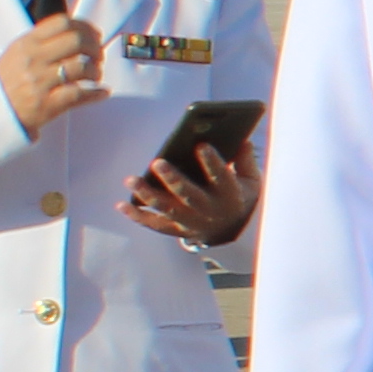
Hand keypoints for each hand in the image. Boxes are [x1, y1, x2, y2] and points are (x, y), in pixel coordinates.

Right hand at [0, 14, 108, 134]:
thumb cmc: (10, 80)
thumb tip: (79, 31)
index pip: (62, 23)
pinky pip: (80, 94)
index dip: (85, 27)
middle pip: (77, 41)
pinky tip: (102, 92)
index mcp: (27, 43)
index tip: (95, 35)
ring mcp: (40, 82)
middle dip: (95, 47)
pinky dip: (97, 93)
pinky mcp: (47, 104)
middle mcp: (33, 60)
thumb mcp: (18, 52)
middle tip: (98, 56)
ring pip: (82, 66)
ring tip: (95, 75)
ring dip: (96, 70)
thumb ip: (43, 39)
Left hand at [126, 134, 259, 248]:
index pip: (221, 178)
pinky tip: (121, 204)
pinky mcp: (177, 229)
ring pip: (167, 209)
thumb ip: (245, 160)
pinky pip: (155, 224)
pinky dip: (137, 216)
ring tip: (130, 180)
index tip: (201, 145)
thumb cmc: (238, 196)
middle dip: (173, 179)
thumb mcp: (251, 181)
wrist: (233, 232)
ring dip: (147, 195)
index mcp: (229, 196)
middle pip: (189, 194)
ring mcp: (191, 222)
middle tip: (157, 162)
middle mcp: (209, 211)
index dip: (212, 162)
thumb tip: (242, 139)